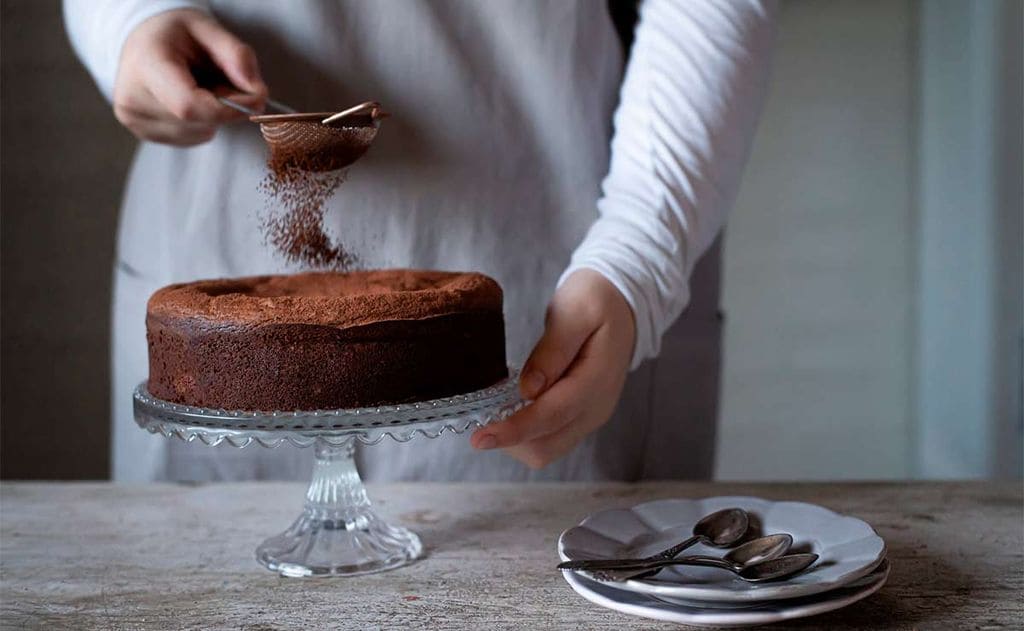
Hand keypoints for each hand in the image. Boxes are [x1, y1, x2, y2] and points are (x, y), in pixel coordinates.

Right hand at [113, 9, 267, 144]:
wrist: (142, 41)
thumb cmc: (175, 34)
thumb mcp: (208, 28)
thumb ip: (237, 56)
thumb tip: (257, 93)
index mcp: (147, 64)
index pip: (190, 105)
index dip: (230, 109)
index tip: (255, 99)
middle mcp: (132, 96)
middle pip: (200, 121)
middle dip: (226, 107)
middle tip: (224, 82)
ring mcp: (135, 118)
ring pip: (199, 133)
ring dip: (214, 115)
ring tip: (201, 87)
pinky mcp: (142, 132)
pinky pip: (191, 138)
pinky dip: (202, 123)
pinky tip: (190, 99)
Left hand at [471, 269, 635, 468]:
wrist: (622, 307)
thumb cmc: (596, 302)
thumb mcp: (574, 311)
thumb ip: (553, 350)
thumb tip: (528, 389)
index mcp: (597, 381)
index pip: (552, 415)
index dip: (514, 430)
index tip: (479, 438)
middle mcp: (595, 409)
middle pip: (546, 447)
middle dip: (510, 439)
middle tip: (482, 411)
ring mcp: (589, 417)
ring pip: (545, 450)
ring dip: (515, 438)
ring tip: (496, 405)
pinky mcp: (580, 418)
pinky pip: (549, 439)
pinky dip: (525, 432)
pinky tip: (512, 406)